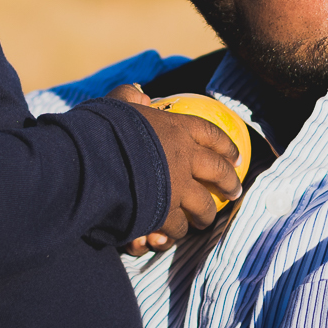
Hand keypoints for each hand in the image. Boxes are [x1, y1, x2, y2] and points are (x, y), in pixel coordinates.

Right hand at [110, 84, 241, 252]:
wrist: (91, 162)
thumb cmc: (102, 130)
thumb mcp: (117, 106)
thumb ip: (130, 97)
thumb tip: (140, 94)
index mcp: (176, 128)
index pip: (211, 134)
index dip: (226, 146)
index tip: (236, 156)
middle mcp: (184, 157)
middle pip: (218, 171)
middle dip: (229, 182)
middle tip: (234, 192)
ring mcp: (177, 186)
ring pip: (203, 205)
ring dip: (206, 214)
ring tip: (205, 219)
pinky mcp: (164, 212)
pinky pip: (178, 226)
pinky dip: (177, 231)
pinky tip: (175, 233)